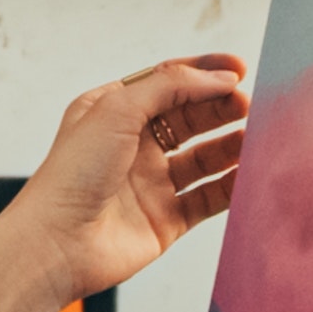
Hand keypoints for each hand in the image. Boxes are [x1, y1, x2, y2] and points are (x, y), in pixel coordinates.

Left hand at [13, 55, 245, 299]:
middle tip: (248, 104)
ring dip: (231, 145)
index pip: (168, 82)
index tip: (237, 68)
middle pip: (191, 117)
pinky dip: (233, 185)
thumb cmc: (70, 176)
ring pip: (204, 158)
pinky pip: (209, 197)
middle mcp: (133, 145)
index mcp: (113, 112)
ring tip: (256, 136)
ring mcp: (150, 183)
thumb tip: (216, 78)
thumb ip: (170, 85)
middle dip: (221, 107)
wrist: (56, 242)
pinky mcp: (166, 219)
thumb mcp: (116, 108)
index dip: (203, 73)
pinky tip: (250, 172)